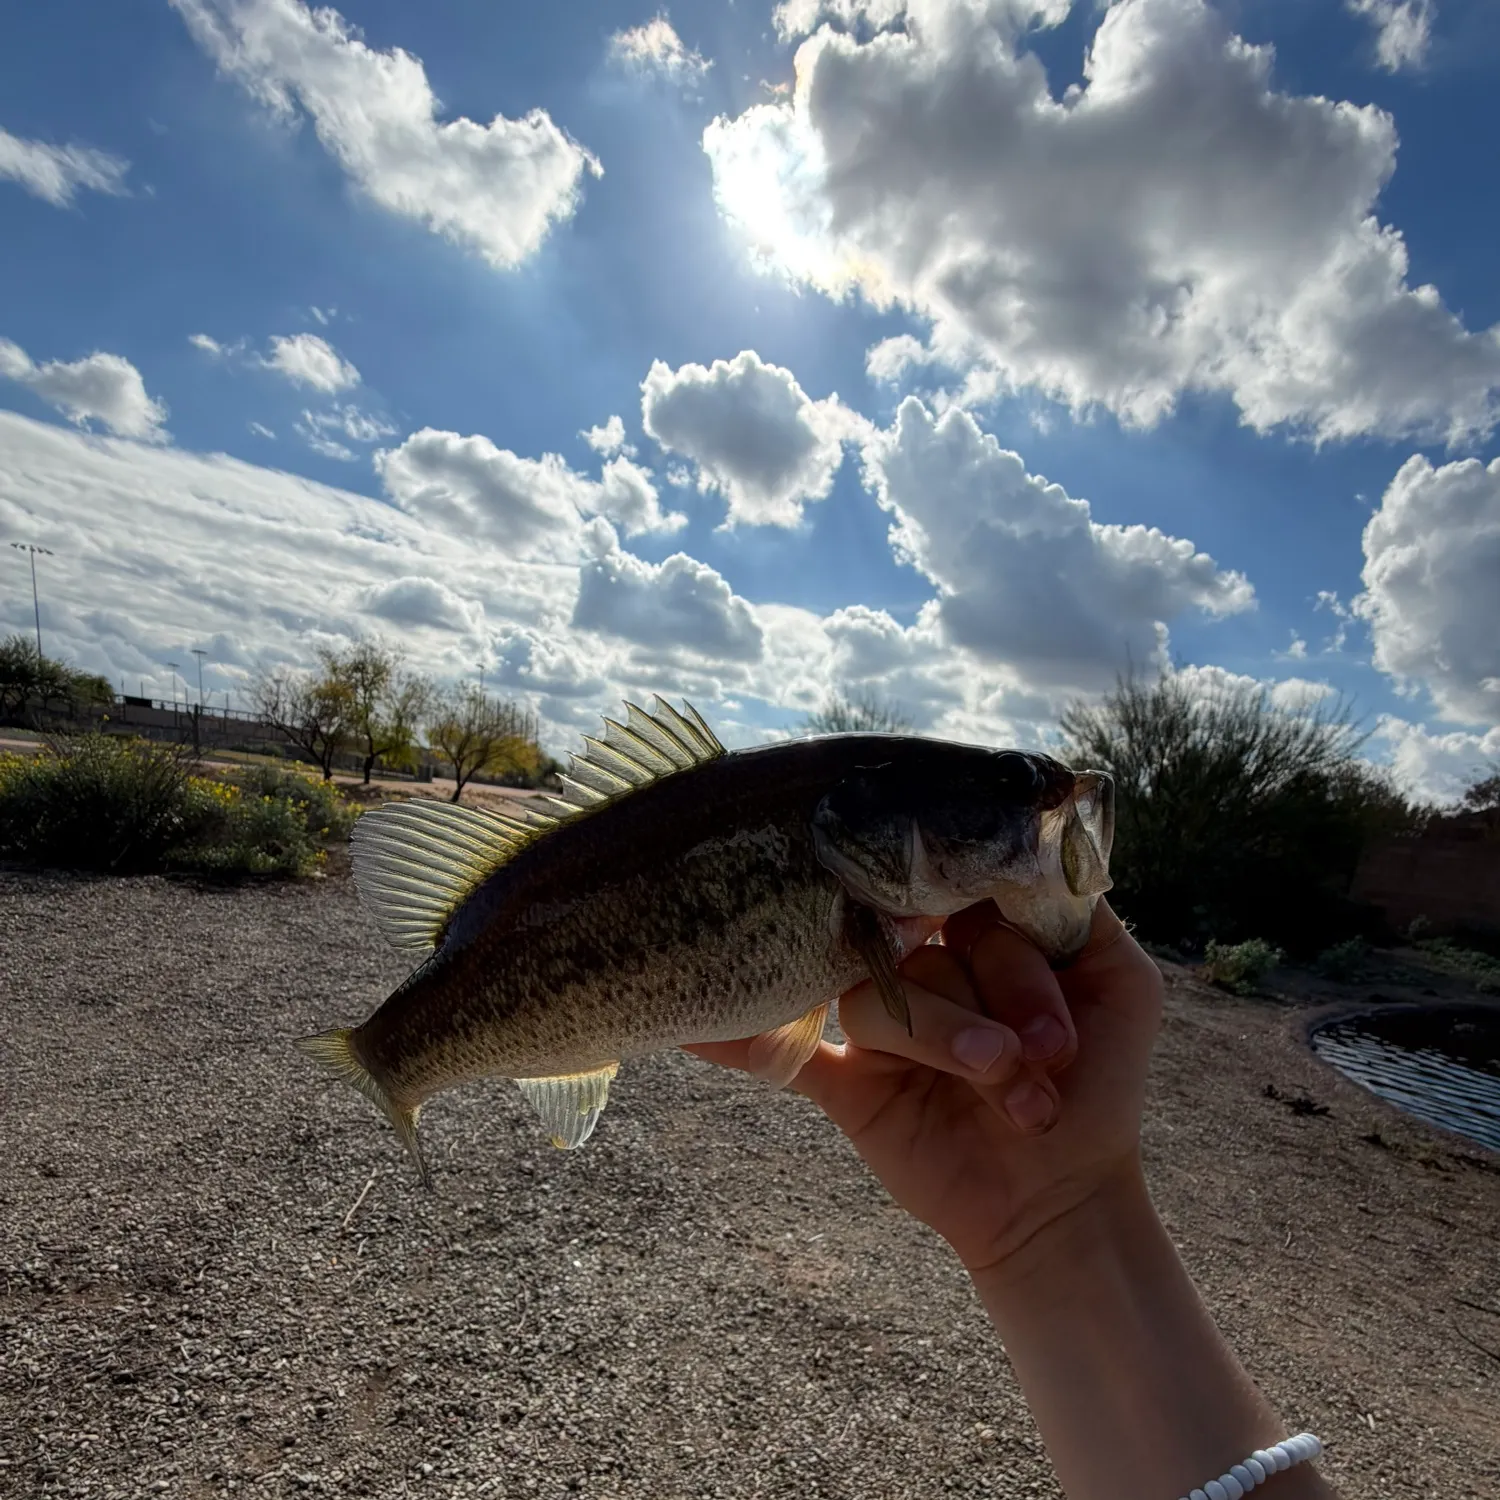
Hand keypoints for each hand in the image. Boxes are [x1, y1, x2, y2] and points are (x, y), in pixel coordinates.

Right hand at [685, 898, 1162, 1273]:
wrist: (1065, 1199)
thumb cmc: (1100, 1084)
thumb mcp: (1124, 982)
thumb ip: (1083, 904)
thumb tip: (1044, 834)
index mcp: (975, 930)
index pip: (966, 890)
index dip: (1009, 944)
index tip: (1053, 1004)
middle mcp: (919, 961)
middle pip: (920, 936)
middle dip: (999, 996)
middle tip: (1049, 1056)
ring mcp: (878, 1020)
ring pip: (879, 993)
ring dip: (956, 1043)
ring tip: (1016, 1093)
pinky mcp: (844, 1080)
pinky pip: (780, 1051)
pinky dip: (742, 1040)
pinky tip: (697, 1029)